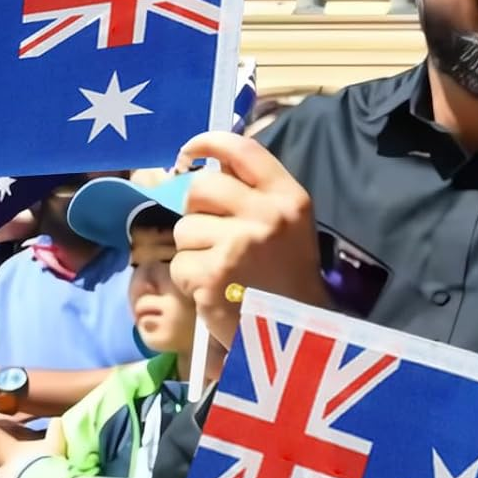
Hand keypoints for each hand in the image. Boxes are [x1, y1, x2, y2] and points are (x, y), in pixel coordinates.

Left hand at [170, 133, 326, 348]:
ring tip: (220, 269)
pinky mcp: (213, 275)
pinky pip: (179, 263)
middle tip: (211, 233)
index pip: (242, 149)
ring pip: (184, 228)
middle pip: (200, 188)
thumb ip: (255, 193)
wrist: (298, 334)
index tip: (188, 153)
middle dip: (196, 210)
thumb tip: (206, 166)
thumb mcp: (287, 224)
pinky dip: (189, 279)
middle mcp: (266, 215)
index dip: (207, 143)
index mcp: (289, 197)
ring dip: (193, 250)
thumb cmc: (287, 276)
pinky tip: (215, 290)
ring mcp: (238, 245)